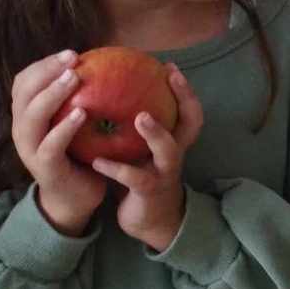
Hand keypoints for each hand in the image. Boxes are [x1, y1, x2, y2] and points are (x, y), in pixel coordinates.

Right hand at [10, 50, 107, 235]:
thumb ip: (83, 97)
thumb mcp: (79, 121)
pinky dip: (64, 128)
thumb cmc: (83, 152)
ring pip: (32, 116)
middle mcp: (23, 129)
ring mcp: (30, 149)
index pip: (26, 81)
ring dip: (53, 94)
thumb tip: (105, 64)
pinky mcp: (44, 168)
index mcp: (29, 115)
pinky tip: (82, 113)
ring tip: (74, 78)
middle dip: (47, 71)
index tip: (72, 53)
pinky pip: (50, 145)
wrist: (78, 196)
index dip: (44, 64)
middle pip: (24, 92)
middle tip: (73, 58)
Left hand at [91, 66, 204, 251]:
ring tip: (140, 116)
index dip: (184, 89)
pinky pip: (134, 178)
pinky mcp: (148, 191)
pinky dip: (116, 168)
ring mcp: (164, 172)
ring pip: (168, 149)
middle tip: (171, 77)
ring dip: (155, 132)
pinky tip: (97, 161)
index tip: (170, 67)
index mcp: (174, 142)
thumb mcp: (141, 151)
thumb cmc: (140, 179)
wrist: (150, 221)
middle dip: (185, 98)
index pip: (188, 111)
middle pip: (192, 123)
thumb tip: (107, 96)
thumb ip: (131, 129)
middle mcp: (174, 154)